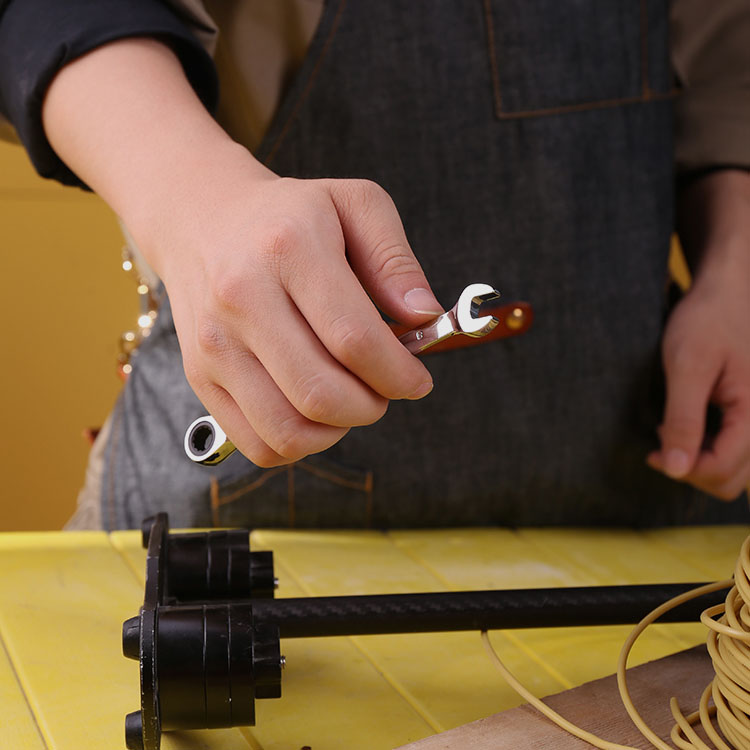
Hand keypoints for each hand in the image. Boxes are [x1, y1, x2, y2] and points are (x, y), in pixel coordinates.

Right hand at [160, 166, 441, 465]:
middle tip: (384, 389)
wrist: (203, 219)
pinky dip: (300, 443)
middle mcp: (241, 298)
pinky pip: (259, 445)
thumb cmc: (289, 216)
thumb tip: (424, 316)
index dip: (399, 374)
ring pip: (288, 431)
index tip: (418, 380)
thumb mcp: (354, 205)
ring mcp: (214, 343)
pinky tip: (314, 411)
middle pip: (320, 393)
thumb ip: (396, 260)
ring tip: (349, 399)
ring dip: (337, 430)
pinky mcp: (199, 375)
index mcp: (288, 248)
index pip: (354, 338)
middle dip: (372, 405)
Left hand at [647, 171, 749, 498]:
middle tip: (659, 446)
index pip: (722, 471)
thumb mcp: (687, 367)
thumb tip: (674, 469)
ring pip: (734, 469)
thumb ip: (683, 420)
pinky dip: (708, 448)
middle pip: (731, 480)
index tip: (651, 452)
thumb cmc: (706, 320)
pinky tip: (684, 425)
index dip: (682, 469)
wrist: (728, 290)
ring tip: (671, 431)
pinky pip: (733, 449)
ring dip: (700, 463)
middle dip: (692, 471)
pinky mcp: (748, 412)